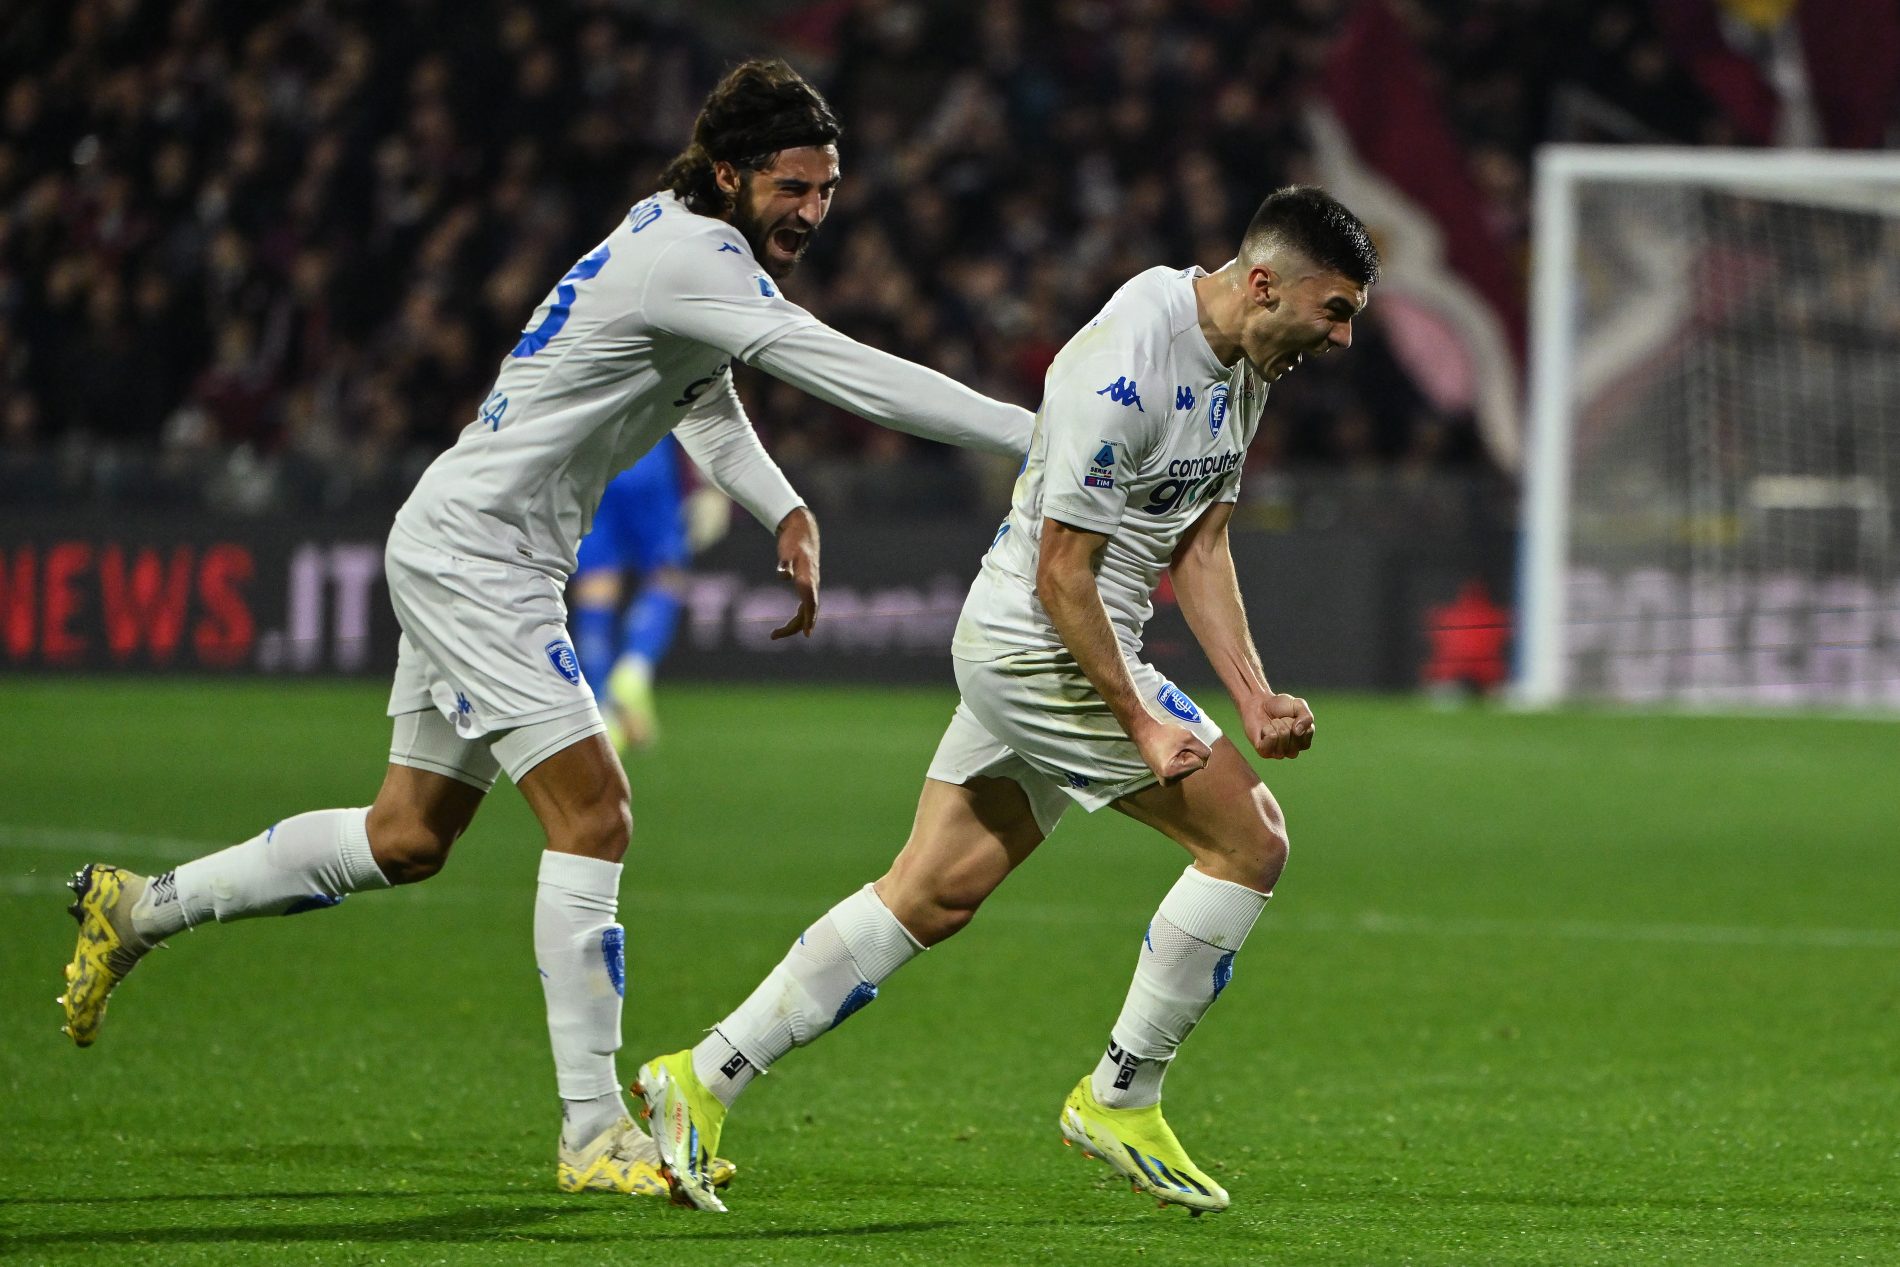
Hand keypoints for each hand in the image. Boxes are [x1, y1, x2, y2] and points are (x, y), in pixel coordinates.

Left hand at [771, 506, 818, 638]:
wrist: (803, 530)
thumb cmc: (794, 541)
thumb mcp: (787, 551)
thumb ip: (785, 564)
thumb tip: (783, 576)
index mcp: (808, 579)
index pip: (811, 603)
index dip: (810, 619)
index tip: (807, 634)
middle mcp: (812, 585)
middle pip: (808, 612)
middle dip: (794, 627)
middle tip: (773, 635)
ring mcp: (811, 585)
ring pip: (807, 611)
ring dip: (795, 624)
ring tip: (774, 634)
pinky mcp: (806, 584)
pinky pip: (806, 606)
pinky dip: (799, 617)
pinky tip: (789, 625)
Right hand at [1134, 717, 1210, 784]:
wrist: (1144, 731)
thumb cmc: (1164, 733)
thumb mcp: (1188, 736)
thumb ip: (1203, 749)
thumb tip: (1206, 761)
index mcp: (1171, 773)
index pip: (1198, 763)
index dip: (1192, 750)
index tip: (1177, 745)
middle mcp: (1168, 781)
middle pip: (1193, 768)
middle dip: (1188, 755)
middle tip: (1173, 746)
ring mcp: (1165, 781)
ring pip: (1188, 769)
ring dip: (1184, 757)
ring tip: (1170, 749)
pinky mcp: (1164, 778)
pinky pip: (1181, 770)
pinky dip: (1179, 761)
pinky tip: (1169, 754)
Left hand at [1243, 692, 1313, 758]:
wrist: (1258, 705)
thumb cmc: (1280, 707)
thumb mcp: (1299, 705)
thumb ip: (1307, 716)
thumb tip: (1298, 732)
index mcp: (1304, 742)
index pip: (1308, 731)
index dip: (1298, 719)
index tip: (1291, 717)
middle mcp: (1293, 751)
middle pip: (1295, 734)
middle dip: (1286, 721)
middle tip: (1280, 720)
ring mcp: (1279, 753)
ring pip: (1282, 735)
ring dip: (1276, 724)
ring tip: (1272, 724)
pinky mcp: (1264, 752)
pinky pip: (1271, 737)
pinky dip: (1267, 728)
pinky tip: (1264, 730)